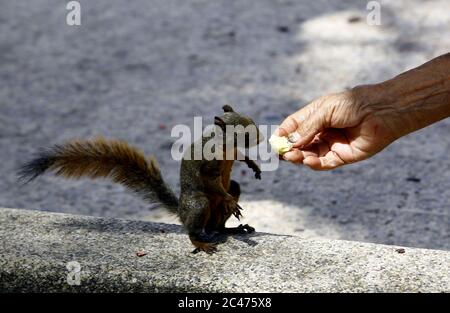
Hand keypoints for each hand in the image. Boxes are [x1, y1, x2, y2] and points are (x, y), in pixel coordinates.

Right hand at [275, 87, 402, 169]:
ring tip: (293, 156)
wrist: (383, 111)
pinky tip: (308, 160)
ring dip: (300, 157)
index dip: (283, 134)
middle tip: (282, 154)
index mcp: (316, 116)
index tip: (273, 142)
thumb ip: (307, 127)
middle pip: (299, 143)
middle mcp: (322, 131)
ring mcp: (332, 144)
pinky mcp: (343, 156)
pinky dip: (314, 164)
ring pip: (310, 154)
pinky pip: (324, 163)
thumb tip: (290, 143)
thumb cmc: (354, 103)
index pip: (294, 127)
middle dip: (290, 148)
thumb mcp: (325, 110)